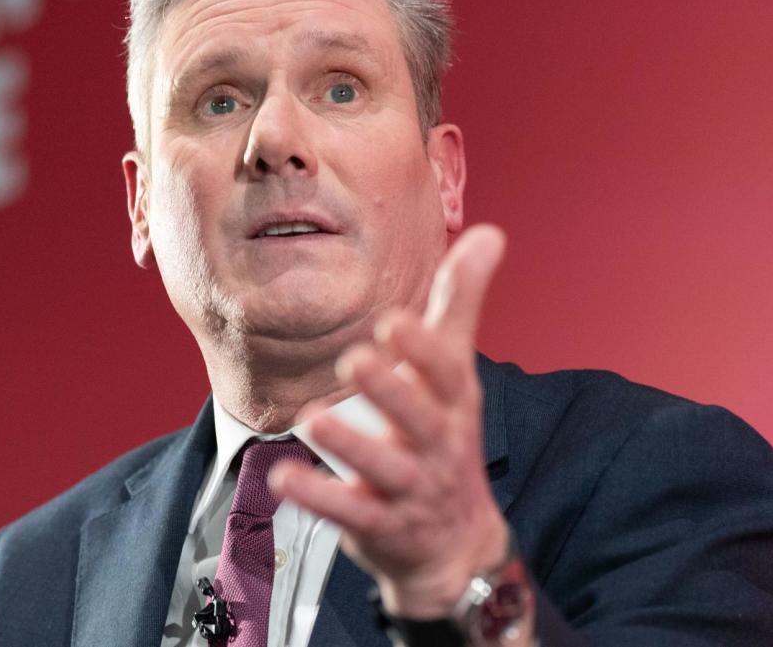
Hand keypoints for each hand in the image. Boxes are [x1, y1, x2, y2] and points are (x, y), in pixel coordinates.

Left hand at [269, 224, 510, 617]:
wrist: (455, 542)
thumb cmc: (445, 435)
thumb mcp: (457, 371)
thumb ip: (461, 302)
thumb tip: (490, 230)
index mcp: (454, 403)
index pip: (447, 373)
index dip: (424, 350)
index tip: (394, 322)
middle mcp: (437, 445)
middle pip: (419, 419)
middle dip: (391, 391)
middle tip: (354, 360)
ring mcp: (410, 489)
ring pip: (384, 469)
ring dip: (351, 446)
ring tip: (313, 419)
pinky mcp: (379, 525)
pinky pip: (348, 513)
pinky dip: (317, 497)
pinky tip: (283, 477)